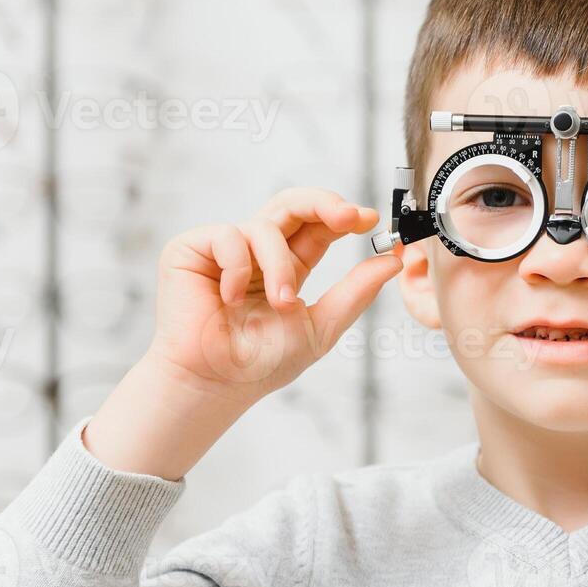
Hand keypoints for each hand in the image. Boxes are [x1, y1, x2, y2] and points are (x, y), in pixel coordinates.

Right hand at [146, 187, 402, 407]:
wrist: (218, 383)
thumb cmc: (263, 362)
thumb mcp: (322, 325)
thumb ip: (356, 291)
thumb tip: (395, 258)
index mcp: (287, 267)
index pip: (318, 227)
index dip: (343, 217)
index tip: (371, 220)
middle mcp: (257, 252)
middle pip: (293, 204)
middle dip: (324, 204)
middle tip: (349, 217)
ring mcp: (225, 249)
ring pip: (265, 226)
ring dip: (281, 267)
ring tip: (281, 303)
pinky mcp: (192, 248)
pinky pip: (229, 236)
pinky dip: (238, 267)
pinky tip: (230, 298)